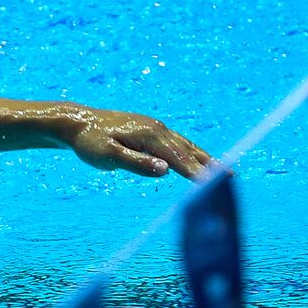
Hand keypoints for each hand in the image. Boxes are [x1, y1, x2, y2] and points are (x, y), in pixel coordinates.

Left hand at [65, 107, 213, 179]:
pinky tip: (193, 159)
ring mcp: (154, 127)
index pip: (179, 158)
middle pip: (188, 150)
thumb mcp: (109, 157)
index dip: (197, 172)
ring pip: (184, 144)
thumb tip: (165, 169)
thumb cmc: (90, 143)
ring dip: (203, 157)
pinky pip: (175, 141)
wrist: (77, 123)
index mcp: (150, 136)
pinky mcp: (149, 129)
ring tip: (221, 169)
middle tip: (231, 177)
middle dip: (209, 164)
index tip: (214, 184)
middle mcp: (157, 129)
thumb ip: (137, 163)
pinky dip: (189, 151)